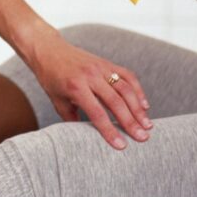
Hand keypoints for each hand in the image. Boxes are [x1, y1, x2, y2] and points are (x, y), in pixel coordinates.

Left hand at [28, 28, 152, 149]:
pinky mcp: (107, 63)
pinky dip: (138, 90)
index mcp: (75, 87)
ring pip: (125, 89)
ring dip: (138, 108)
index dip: (110, 130)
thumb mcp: (57, 101)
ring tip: (147, 125)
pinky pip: (127, 76)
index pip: (97, 113)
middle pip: (115, 102)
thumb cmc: (51, 78)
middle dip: (130, 122)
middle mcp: (90, 76)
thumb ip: (71, 119)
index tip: (122, 146)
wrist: (49, 51)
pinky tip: (144, 105)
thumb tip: (85, 138)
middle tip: (142, 138)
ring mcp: (100, 68)